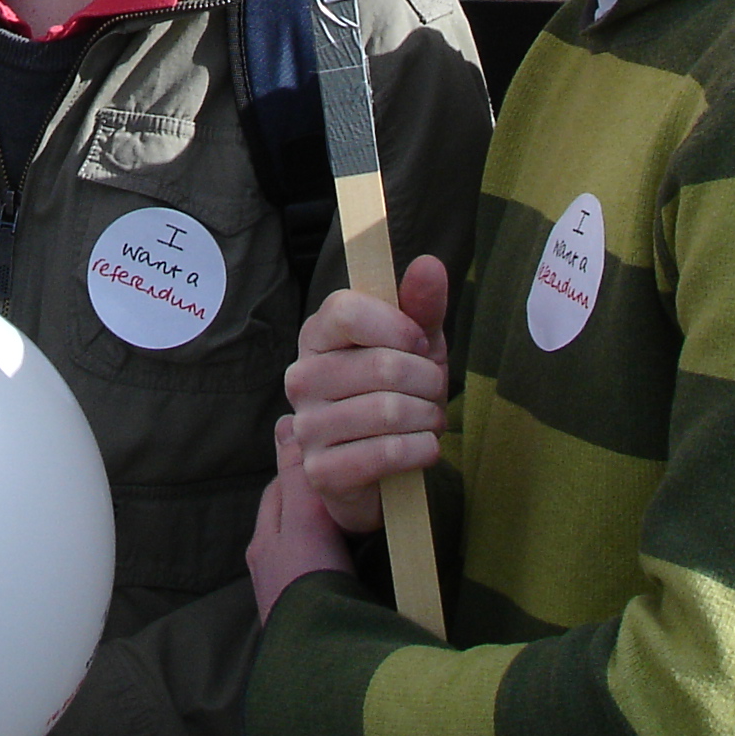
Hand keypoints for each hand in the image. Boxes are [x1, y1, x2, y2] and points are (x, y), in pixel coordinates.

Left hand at [250, 417, 355, 620]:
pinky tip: (358, 565)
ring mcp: (290, 595)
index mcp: (264, 542)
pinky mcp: (312, 616)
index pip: (281, 491)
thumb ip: (300, 478)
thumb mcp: (305, 522)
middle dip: (314, 503)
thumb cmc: (308, 583)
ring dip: (328, 537)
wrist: (319, 655)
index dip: (305, 471)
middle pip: (292, 522)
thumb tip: (285, 423)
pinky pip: (322, 578)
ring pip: (307, 551)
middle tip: (348, 488)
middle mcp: (271, 568)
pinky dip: (337, 566)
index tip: (332, 457)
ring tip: (358, 525)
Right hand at [283, 253, 453, 534]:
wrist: (384, 469)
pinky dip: (421, 450)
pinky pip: (386, 453)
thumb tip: (429, 263)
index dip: (396, 326)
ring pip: (388, 411)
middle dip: (427, 382)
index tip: (419, 342)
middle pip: (381, 366)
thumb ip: (421, 306)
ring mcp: (307, 427)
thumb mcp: (416, 346)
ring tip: (428, 421)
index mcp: (317, 336)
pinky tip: (423, 448)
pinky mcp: (321, 471)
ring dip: (427, 418)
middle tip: (432, 392)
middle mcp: (302, 378)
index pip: (345, 311)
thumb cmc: (398, 394)